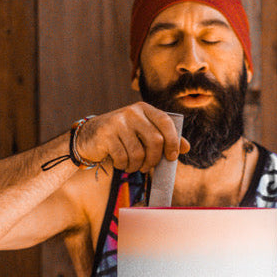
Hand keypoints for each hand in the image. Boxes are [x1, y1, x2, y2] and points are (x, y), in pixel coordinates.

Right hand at [75, 103, 189, 172]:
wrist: (89, 136)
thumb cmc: (123, 137)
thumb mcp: (143, 132)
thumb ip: (165, 138)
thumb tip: (187, 147)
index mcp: (144, 109)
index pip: (166, 122)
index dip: (173, 141)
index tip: (172, 157)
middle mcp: (132, 112)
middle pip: (155, 140)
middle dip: (154, 159)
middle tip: (148, 167)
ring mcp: (118, 122)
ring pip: (138, 152)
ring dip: (137, 166)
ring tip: (133, 167)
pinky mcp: (106, 134)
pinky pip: (122, 157)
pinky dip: (124, 166)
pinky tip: (121, 164)